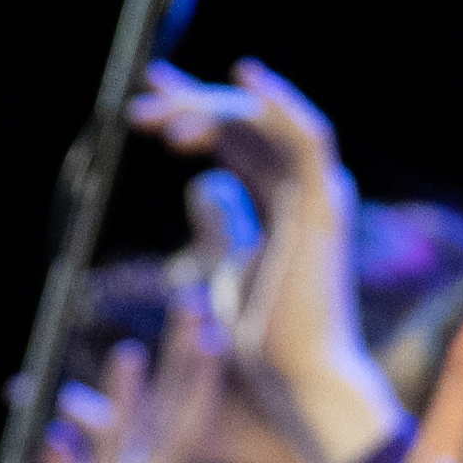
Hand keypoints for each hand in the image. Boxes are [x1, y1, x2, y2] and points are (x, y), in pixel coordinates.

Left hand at [130, 58, 395, 462]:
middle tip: (139, 101)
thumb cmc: (259, 349)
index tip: (147, 111)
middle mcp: (305, 195)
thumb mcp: (223, 275)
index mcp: (283, 209)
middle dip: (192, 106)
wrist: (292, 382)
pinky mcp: (322, 207)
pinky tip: (244, 79)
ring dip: (215, 109)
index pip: (238, 143)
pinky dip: (281, 105)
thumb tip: (201, 189)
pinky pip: (308, 138)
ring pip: (269, 126)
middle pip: (249, 127)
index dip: (196, 118)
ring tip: (160, 117)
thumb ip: (217, 230)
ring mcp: (318, 199)